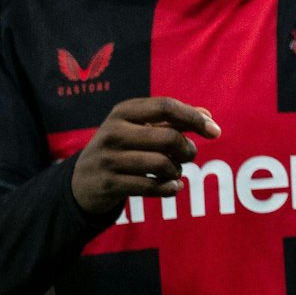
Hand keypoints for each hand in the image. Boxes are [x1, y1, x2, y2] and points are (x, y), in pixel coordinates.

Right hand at [70, 98, 220, 216]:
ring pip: (162, 164)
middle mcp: (113, 132)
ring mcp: (108, 159)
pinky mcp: (108, 183)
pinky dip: (170, 188)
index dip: (194, 117)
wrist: (81, 181)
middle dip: (188, 149)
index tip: (215, 131)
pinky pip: (151, 186)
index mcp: (123, 111)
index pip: (166, 106)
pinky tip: (174, 187)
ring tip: (175, 171)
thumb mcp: (140, 128)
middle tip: (189, 156)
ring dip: (177, 170)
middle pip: (169, 138)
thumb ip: (173, 120)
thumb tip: (207, 116)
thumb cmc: (121, 149)